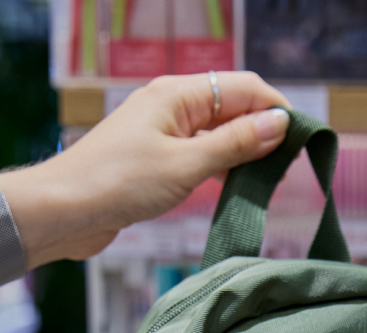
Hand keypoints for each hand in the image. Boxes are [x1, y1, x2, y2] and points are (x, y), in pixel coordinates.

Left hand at [1, 72, 291, 267]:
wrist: (65, 211)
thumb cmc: (119, 183)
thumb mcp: (186, 165)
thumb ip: (234, 145)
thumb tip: (277, 124)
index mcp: (178, 95)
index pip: (243, 88)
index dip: (276, 109)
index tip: (301, 140)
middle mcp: (171, 107)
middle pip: (232, 109)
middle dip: (262, 132)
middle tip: (286, 168)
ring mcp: (162, 134)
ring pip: (216, 135)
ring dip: (241, 154)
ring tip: (264, 182)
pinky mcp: (154, 161)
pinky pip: (199, 157)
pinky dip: (219, 169)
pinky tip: (231, 190)